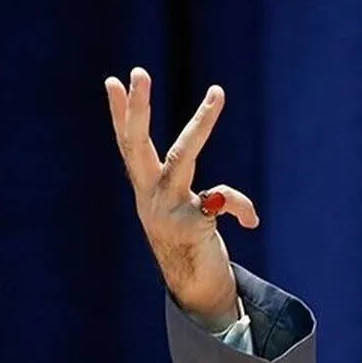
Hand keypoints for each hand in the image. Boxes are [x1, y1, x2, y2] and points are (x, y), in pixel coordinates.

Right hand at [105, 67, 259, 325]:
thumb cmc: (192, 243)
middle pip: (137, 144)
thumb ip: (209, 198)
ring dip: (201, 123)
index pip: (128, 144)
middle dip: (138, 107)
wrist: (195, 290)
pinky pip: (224, 200)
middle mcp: (150, 195)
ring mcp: (167, 208)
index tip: (111, 81)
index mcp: (146, 188)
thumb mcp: (193, 213)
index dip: (119, 113)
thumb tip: (239, 209)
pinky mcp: (190, 224)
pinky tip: (250, 220)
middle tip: (137, 72)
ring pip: (183, 155)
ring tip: (216, 92)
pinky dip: (242, 207)